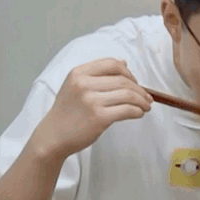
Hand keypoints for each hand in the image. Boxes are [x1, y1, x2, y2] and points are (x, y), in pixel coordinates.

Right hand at [33, 58, 152, 158]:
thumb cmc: (67, 112)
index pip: (111, 64)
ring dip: (142, 101)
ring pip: (128, 95)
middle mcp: (84, 84)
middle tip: (147, 97)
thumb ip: (98, 74)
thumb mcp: (75, 86)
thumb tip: (125, 63)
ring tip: (146, 106)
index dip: (128, 72)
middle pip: (123, 80)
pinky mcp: (99, 117)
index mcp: (78, 73)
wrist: (53, 136)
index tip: (135, 82)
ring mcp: (91, 101)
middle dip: (139, 89)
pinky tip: (139, 114)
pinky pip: (127, 110)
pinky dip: (137, 111)